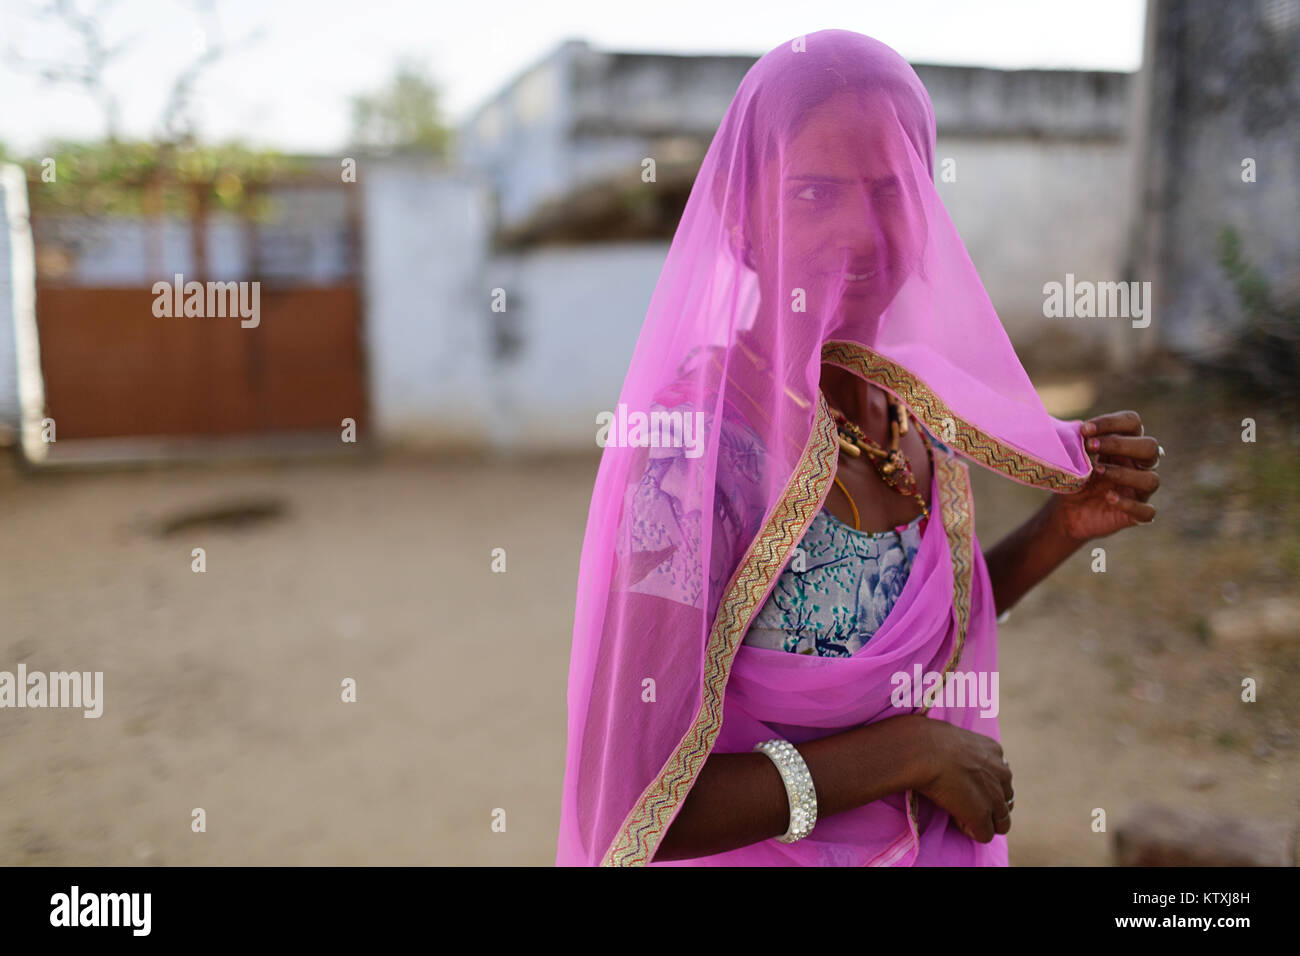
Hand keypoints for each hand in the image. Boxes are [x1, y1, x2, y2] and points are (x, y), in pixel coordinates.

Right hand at [913, 720, 1013, 842]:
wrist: (923, 752)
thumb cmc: (926, 738)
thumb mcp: (953, 736)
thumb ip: (962, 749)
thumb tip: (950, 755)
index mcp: (994, 751)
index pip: (1000, 777)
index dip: (984, 786)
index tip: (965, 786)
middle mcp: (1002, 773)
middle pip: (1006, 801)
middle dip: (989, 805)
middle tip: (964, 802)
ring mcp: (995, 796)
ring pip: (1001, 822)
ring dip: (982, 821)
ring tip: (958, 812)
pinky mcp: (982, 816)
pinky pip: (984, 834)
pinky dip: (970, 830)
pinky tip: (954, 818)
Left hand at [1049, 410, 1160, 541]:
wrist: (1067, 513)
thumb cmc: (1074, 480)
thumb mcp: (1073, 459)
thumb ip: (1077, 442)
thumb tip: (1075, 428)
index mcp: (1125, 446)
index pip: (1133, 423)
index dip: (1112, 422)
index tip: (1085, 429)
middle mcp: (1139, 466)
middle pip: (1150, 447)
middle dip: (1120, 444)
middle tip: (1091, 446)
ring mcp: (1140, 492)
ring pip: (1151, 480)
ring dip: (1124, 473)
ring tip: (1097, 471)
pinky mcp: (1137, 515)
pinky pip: (1146, 511)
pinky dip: (1128, 504)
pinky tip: (1108, 498)